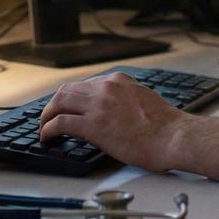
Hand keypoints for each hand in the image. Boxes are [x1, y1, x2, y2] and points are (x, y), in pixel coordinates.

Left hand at [39, 73, 185, 172]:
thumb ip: (123, 100)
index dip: (71, 98)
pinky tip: (47, 137)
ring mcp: (99, 105)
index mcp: (118, 81)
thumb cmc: (165, 127)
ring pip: (59, 102)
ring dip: (47, 115)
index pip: (84, 85)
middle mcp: (106, 88)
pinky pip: (61, 122)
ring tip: (44, 128)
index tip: (66, 107)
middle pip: (67, 90)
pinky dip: (48, 129)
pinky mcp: (93, 124)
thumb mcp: (142, 100)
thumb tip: (112, 112)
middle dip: (54, 104)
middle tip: (48, 117)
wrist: (174, 137)